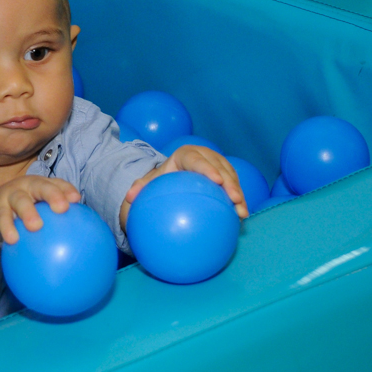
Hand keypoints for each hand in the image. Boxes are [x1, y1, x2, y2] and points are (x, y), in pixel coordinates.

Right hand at [0, 176, 81, 245]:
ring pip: (20, 200)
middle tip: (62, 208)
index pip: (56, 184)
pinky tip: (13, 240)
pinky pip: (2, 218)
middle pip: (41, 186)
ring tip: (36, 226)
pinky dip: (8, 228)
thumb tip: (76, 248)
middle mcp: (26, 186)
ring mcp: (10, 195)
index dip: (67, 189)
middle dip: (52, 194)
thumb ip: (52, 226)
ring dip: (28, 212)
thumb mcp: (34, 216)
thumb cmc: (17, 216)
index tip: (77, 200)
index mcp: (40, 187)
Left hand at [123, 146, 248, 222]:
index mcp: (186, 154)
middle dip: (230, 182)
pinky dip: (239, 201)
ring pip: (232, 177)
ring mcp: (218, 164)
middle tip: (234, 198)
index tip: (216, 181)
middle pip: (220, 168)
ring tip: (242, 212)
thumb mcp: (150, 182)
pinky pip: (234, 186)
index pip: (198, 160)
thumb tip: (129, 197)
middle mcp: (205, 156)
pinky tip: (241, 217)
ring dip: (239, 194)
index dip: (208, 168)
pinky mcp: (226, 175)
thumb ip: (140, 187)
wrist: (174, 175)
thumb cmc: (162, 179)